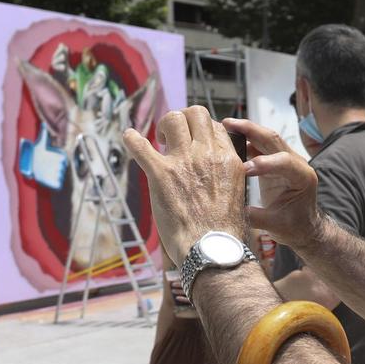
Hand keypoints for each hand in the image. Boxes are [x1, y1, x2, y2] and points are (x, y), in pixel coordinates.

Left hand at [122, 105, 247, 259]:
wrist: (211, 249)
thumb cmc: (224, 232)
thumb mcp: (237, 195)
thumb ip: (226, 178)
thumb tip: (215, 177)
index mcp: (228, 160)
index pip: (215, 127)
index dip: (202, 131)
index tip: (193, 142)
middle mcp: (206, 154)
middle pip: (196, 114)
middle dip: (183, 120)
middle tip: (173, 137)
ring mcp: (183, 162)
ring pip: (173, 120)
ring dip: (164, 126)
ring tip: (158, 141)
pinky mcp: (161, 174)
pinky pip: (141, 146)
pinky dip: (132, 140)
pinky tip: (128, 137)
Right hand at [222, 117, 323, 249]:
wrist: (303, 226)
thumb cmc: (294, 227)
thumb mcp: (275, 225)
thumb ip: (255, 217)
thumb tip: (231, 210)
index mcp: (303, 178)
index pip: (285, 162)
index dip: (264, 163)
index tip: (243, 169)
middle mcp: (297, 163)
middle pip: (273, 140)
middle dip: (251, 130)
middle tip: (228, 124)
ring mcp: (285, 159)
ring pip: (266, 138)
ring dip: (246, 131)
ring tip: (224, 126)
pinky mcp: (274, 161)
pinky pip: (259, 146)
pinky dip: (244, 140)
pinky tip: (228, 138)